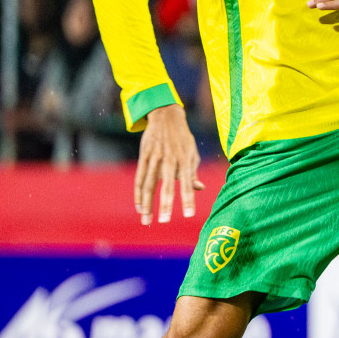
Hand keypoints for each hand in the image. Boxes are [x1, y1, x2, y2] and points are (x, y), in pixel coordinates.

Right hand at [133, 103, 203, 224]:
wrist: (166, 116)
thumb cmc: (182, 138)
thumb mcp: (192, 153)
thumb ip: (194, 172)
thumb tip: (200, 189)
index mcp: (185, 161)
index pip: (187, 184)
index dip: (188, 200)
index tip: (188, 215)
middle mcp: (170, 160)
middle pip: (166, 186)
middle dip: (165, 205)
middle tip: (164, 221)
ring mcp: (155, 158)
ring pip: (149, 185)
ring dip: (147, 204)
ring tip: (146, 220)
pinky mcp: (144, 156)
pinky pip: (139, 178)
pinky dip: (138, 194)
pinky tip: (139, 207)